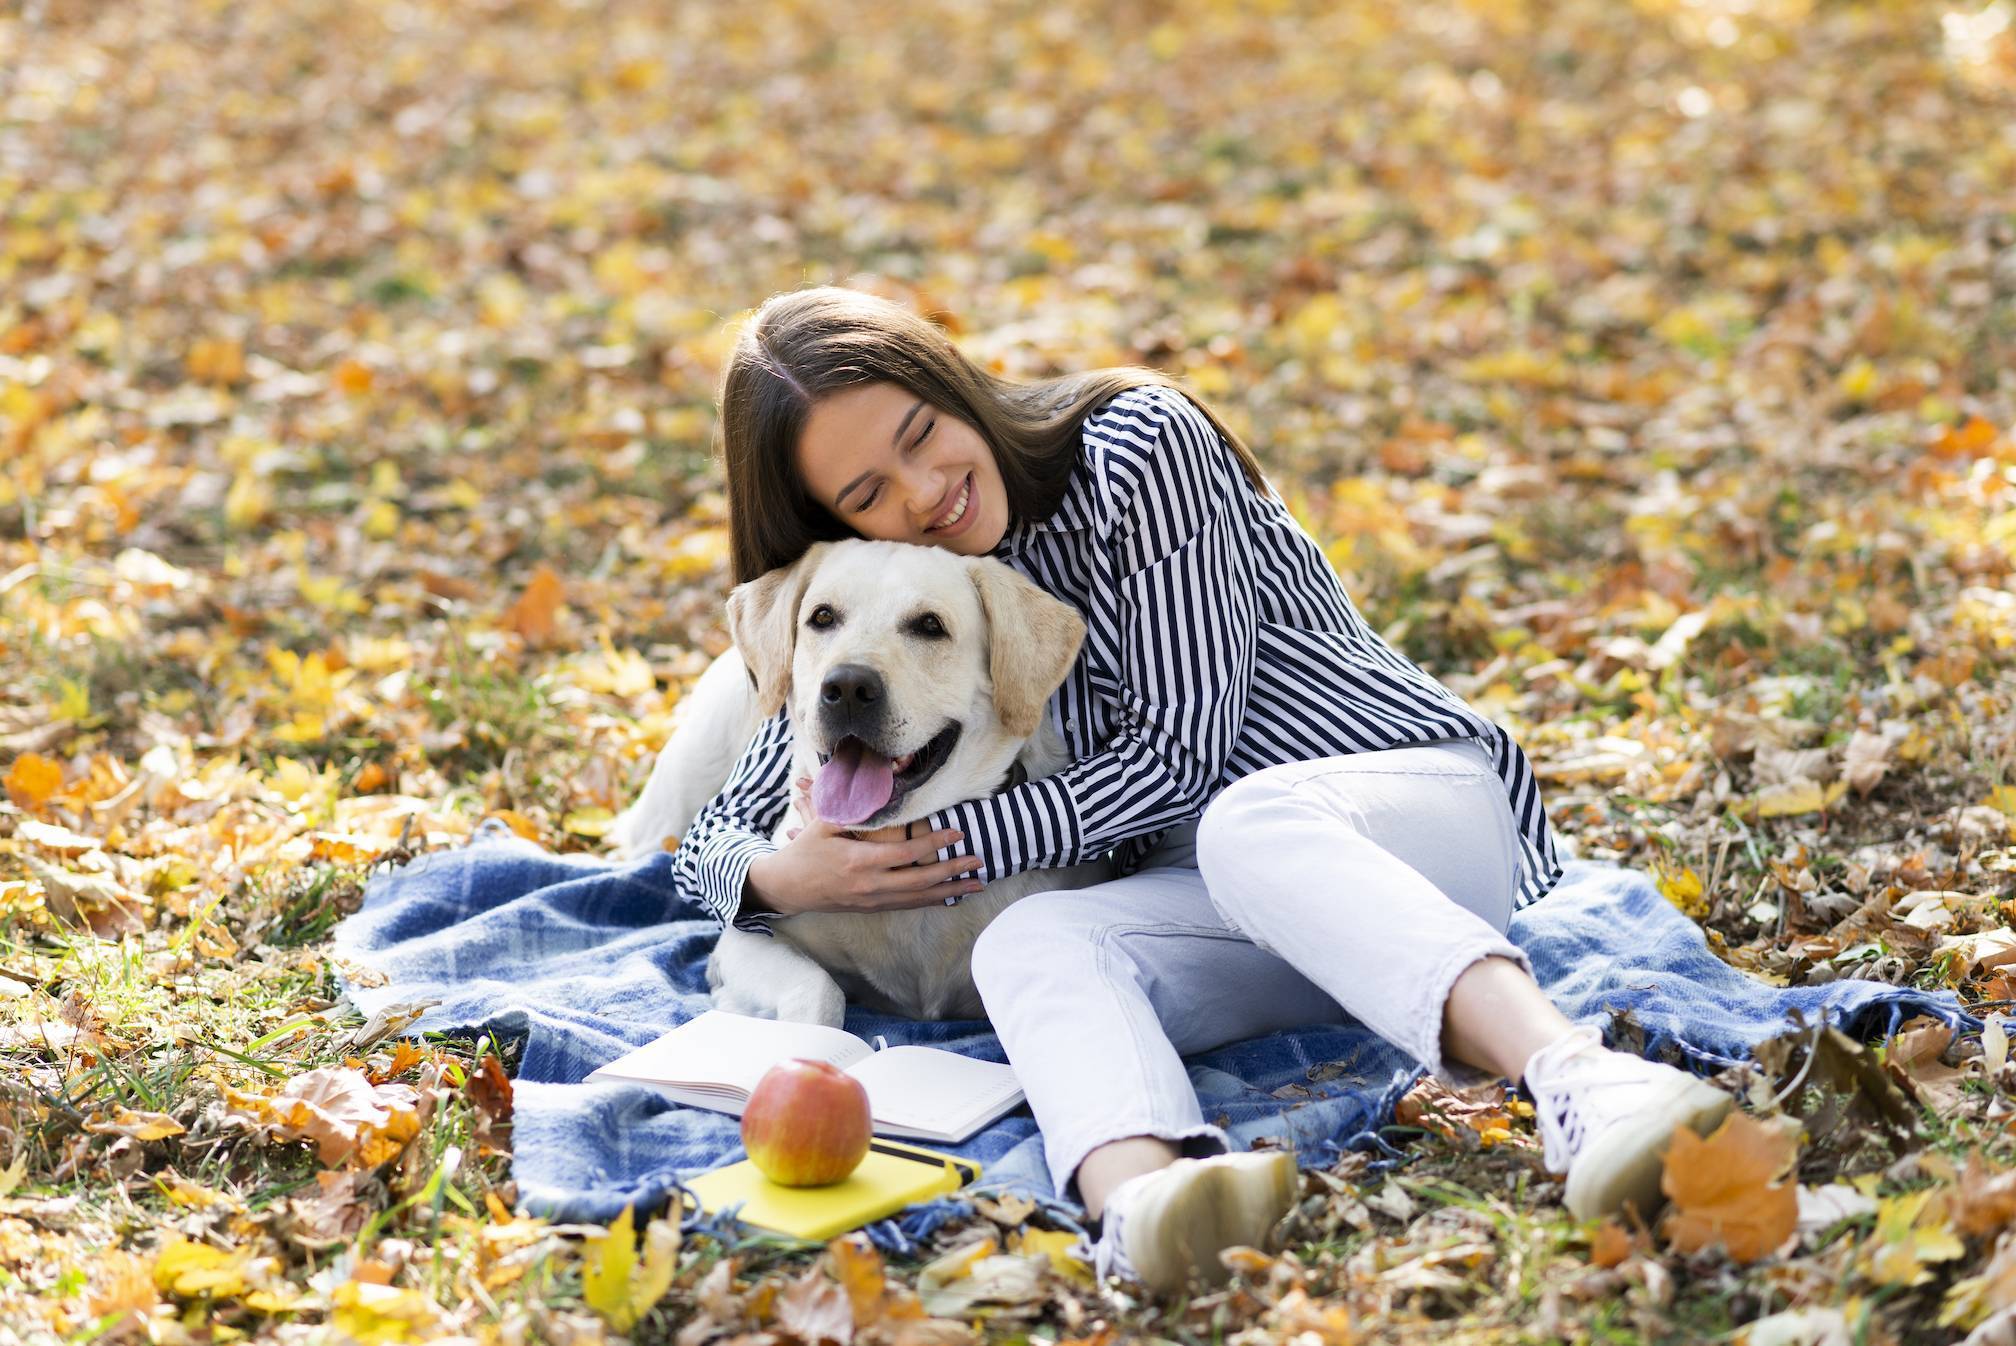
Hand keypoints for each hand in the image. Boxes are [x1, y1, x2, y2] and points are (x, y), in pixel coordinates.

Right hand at [743, 777, 984, 915]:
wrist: (786, 888)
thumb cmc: (805, 851)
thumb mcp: (824, 825)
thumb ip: (852, 810)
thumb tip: (878, 789)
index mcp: (859, 862)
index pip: (906, 854)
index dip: (934, 843)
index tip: (957, 833)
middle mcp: (870, 885)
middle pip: (920, 881)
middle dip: (952, 872)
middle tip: (978, 862)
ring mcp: (872, 900)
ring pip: (918, 898)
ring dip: (949, 891)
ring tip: (976, 884)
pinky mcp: (872, 907)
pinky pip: (907, 905)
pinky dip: (931, 900)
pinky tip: (949, 895)